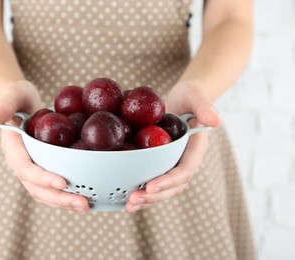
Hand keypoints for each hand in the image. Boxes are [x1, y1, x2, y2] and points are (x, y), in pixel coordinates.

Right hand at [0, 80, 89, 211]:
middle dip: (59, 198)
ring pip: (45, 193)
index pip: (24, 168)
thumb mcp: (11, 95)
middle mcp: (21, 164)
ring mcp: (32, 169)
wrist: (22, 103)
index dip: (42, 177)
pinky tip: (85, 197)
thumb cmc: (17, 97)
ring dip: (64, 202)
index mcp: (13, 149)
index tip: (62, 182)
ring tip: (86, 206)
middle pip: (36, 188)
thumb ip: (3, 105)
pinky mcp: (43, 169)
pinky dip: (66, 195)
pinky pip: (52, 188)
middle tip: (83, 203)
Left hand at [125, 82, 220, 211]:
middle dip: (154, 196)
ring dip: (146, 199)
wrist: (182, 100)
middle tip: (133, 200)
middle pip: (173, 186)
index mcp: (195, 150)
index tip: (151, 186)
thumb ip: (205, 107)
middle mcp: (185, 161)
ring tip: (128, 205)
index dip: (169, 180)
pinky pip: (152, 181)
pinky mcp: (161, 165)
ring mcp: (173, 165)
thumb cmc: (190, 96)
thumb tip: (215, 121)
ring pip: (163, 189)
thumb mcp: (196, 96)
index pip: (184, 170)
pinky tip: (124, 198)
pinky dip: (141, 192)